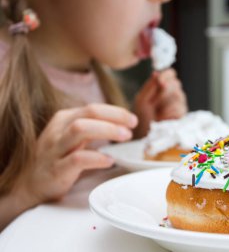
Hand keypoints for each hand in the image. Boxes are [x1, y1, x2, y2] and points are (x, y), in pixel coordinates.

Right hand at [14, 103, 137, 205]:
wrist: (28, 186)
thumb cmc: (56, 160)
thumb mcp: (72, 138)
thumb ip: (92, 129)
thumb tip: (122, 126)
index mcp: (63, 120)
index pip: (92, 108)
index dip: (116, 111)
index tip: (132, 119)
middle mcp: (58, 130)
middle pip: (89, 113)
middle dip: (114, 116)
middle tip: (133, 125)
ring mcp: (55, 149)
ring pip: (81, 130)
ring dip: (107, 130)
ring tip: (125, 137)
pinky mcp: (56, 169)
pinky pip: (78, 159)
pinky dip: (97, 158)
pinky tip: (110, 160)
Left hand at [133, 68, 186, 137]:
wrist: (144, 134)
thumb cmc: (142, 117)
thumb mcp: (141, 100)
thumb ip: (149, 86)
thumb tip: (157, 73)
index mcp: (163, 86)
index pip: (171, 74)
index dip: (167, 75)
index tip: (160, 82)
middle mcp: (173, 93)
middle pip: (176, 84)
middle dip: (164, 92)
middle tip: (154, 101)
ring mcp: (179, 103)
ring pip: (179, 96)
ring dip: (165, 104)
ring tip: (156, 112)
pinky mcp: (182, 114)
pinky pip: (179, 108)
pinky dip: (168, 113)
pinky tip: (161, 118)